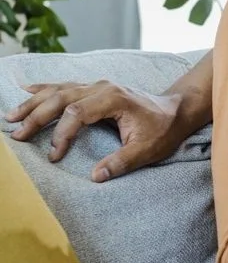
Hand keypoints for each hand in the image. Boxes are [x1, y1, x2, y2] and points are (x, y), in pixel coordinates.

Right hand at [6, 81, 185, 181]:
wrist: (176, 110)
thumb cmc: (163, 130)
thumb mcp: (147, 150)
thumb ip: (122, 162)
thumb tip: (96, 176)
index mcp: (114, 99)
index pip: (77, 113)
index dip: (62, 134)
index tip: (54, 155)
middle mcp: (103, 88)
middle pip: (62, 98)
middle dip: (37, 116)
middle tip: (17, 135)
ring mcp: (98, 86)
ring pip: (59, 90)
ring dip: (34, 103)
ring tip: (11, 117)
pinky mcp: (96, 89)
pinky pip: (65, 86)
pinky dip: (44, 89)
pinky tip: (26, 91)